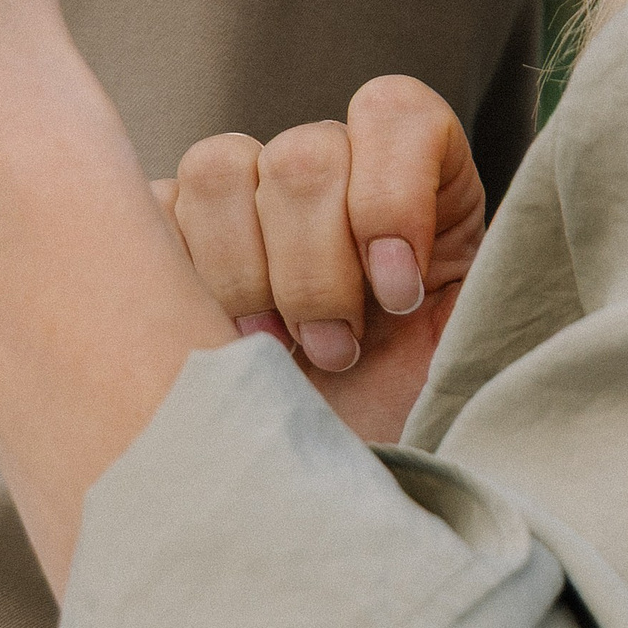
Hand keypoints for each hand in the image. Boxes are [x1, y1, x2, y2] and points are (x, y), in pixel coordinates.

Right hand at [157, 77, 486, 442]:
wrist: (343, 516)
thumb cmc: (420, 431)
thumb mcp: (475, 352)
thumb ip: (478, 288)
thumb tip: (458, 255)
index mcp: (418, 181)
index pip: (392, 110)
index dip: (389, 197)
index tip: (399, 294)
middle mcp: (332, 178)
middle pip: (304, 153)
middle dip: (319, 269)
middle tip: (338, 351)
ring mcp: (244, 205)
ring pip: (222, 168)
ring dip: (248, 275)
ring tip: (277, 355)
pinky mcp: (168, 242)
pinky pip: (149, 210)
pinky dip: (178, 276)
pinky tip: (214, 340)